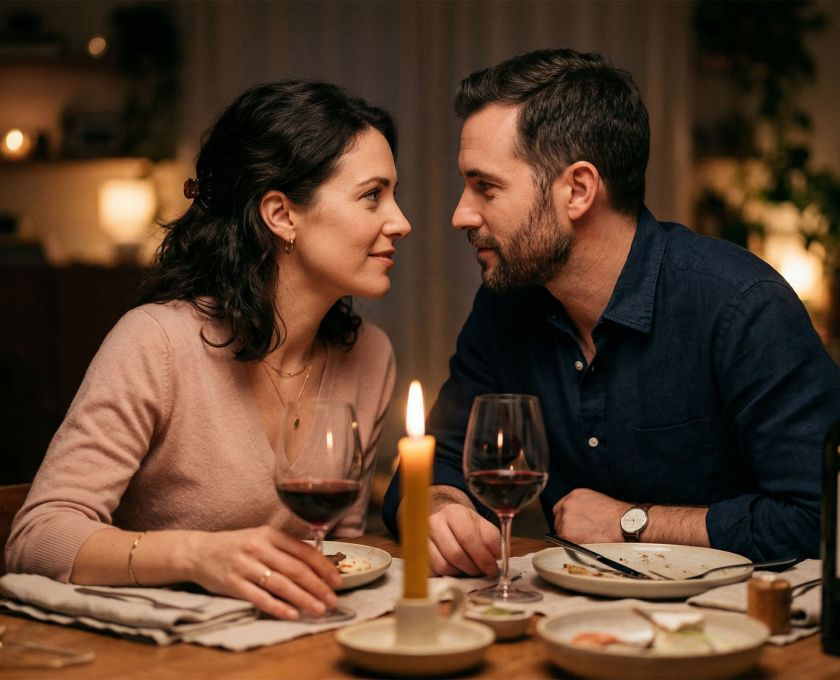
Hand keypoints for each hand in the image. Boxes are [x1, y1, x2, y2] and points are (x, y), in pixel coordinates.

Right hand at [186, 526, 341, 619]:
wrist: (199, 552)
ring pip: (281, 584)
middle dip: (318, 586)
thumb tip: (318, 563)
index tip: (337, 580)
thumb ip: (285, 548)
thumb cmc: (237, 546)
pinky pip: (259, 597)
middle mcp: (259, 547)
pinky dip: (278, 607)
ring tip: (319, 609)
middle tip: (333, 600)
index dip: (323, 566)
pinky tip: (293, 614)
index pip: (303, 550)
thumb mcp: (261, 538)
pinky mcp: (232, 583)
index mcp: (269, 534)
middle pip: (295, 569)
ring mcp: (245, 566)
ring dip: (303, 598)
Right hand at [428, 503, 499, 575]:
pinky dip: (447, 576)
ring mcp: (421, 539)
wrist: (442, 520)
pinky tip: (456, 570)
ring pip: (443, 566)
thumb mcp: (482, 525)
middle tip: (482, 572)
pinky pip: (433, 572)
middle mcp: (434, 523)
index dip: (482, 556)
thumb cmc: (464, 525)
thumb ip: (492, 538)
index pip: (467, 537)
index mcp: (453, 512)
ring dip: (460, 573)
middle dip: (472, 568)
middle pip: (455, 554)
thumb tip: (494, 555)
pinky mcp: (416, 555)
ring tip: (469, 570)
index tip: (492, 569)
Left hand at [552, 488, 626, 542]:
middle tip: (578, 535)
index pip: (561, 507)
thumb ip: (583, 507)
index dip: (566, 518)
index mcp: (575, 495)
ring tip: (586, 540)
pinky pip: (563, 542)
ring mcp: (565, 518)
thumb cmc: (617, 515)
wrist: (624, 524)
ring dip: (570, 537)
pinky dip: (571, 545)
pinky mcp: (567, 533)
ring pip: (560, 531)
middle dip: (566, 528)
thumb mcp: (597, 501)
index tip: (571, 525)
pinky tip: (584, 544)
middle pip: (558, 519)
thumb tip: (580, 517)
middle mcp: (567, 504)